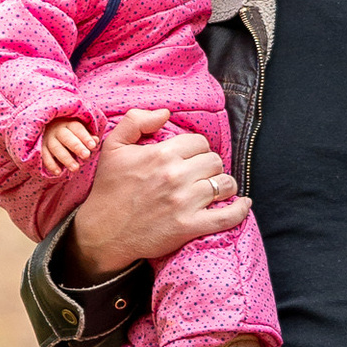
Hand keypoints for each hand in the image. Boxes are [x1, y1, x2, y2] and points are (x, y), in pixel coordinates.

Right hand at [37, 114, 97, 177]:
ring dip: (66, 159)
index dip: (85, 137)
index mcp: (68, 123)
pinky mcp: (40, 147)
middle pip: (66, 137)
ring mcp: (47, 139)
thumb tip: (96, 140)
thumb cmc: (67, 131)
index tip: (93, 146)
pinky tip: (58, 172)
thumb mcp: (77, 130)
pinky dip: (51, 164)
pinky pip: (44, 156)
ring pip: (55, 148)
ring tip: (75, 168)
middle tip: (86, 156)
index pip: (77, 128)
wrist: (45, 127)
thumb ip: (87, 136)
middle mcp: (56, 130)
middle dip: (76, 146)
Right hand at [63, 107, 250, 280]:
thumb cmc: (109, 189)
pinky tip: (244, 204)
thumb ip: (136, 121)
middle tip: (201, 174)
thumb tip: (165, 113)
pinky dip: (240, 210)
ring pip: (224, 184)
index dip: (197, 149)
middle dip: (211, 166)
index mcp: (161, 154)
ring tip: (217, 188)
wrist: (103, 233)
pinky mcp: (189, 227)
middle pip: (215, 162)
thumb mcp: (113, 147)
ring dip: (224, 185)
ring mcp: (185, 203)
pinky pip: (226, 217)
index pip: (199, 142)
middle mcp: (176, 176)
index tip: (191, 159)